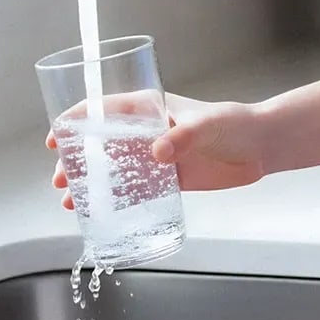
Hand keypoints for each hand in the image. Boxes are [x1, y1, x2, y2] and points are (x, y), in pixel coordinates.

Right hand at [47, 93, 268, 209]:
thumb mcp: (207, 124)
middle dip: (76, 159)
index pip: (104, 109)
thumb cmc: (235, 123)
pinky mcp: (169, 178)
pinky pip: (136, 189)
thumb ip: (183, 136)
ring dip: (90, 182)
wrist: (262, 146)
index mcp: (150, 107)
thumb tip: (158, 153)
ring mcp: (157, 155)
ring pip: (114, 168)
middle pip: (101, 142)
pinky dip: (116, 199)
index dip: (77, 121)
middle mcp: (148, 131)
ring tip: (71, 200)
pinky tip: (101, 212)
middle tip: (60, 178)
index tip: (57, 137)